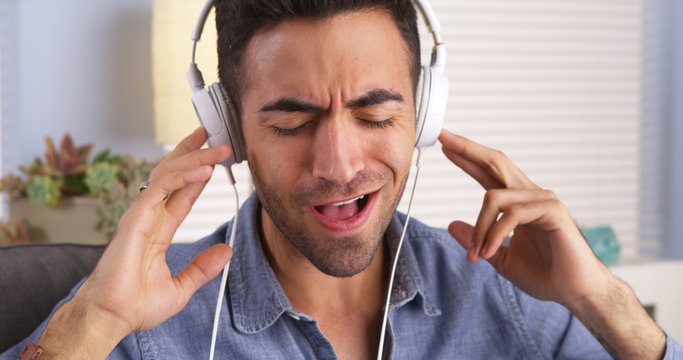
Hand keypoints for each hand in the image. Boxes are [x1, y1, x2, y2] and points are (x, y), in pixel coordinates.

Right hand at [37, 128, 233, 356]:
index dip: (196, 173)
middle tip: (214, 137)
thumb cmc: (135, 305)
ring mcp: (140, 215)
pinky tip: (204, 170)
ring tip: (218, 148)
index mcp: (158, 230)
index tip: (213, 159)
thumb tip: (226, 251)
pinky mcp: (135, 218)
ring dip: (195, 158)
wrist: (112, 318)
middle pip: (172, 175)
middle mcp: (149, 217)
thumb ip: (202, 268)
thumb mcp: (180, 287)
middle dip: (193, 153)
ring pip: (168, 175)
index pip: (181, 193)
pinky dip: (183, 176)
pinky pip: (161, 188)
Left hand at [438, 129, 608, 305]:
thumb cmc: (544, 274)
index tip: (445, 143)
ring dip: (480, 228)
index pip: (488, 172)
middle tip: (444, 138)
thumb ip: (477, 239)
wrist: (574, 291)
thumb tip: (451, 225)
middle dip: (468, 149)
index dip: (467, 157)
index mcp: (517, 202)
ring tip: (476, 255)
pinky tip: (489, 252)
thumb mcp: (498, 256)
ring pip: (494, 196)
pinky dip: (494, 234)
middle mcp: (530, 194)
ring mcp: (543, 200)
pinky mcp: (553, 212)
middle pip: (496, 162)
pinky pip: (512, 214)